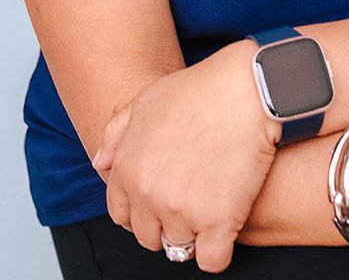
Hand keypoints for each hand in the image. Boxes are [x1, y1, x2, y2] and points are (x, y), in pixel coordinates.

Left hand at [91, 42, 278, 271]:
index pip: (122, 214)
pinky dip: (219, 249)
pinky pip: (212, 260)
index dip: (143, 210)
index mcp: (127, 169)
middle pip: (149, 236)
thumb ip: (116, 133)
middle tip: (191, 200)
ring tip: (212, 204)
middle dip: (167, 223)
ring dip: (195, 232)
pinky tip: (227, 225)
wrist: (247, 88)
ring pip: (180, 247)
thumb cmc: (200, 89)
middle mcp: (148, 194)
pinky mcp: (217, 222)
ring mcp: (181, 211)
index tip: (164, 200)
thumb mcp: (146, 100)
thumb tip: (100, 163)